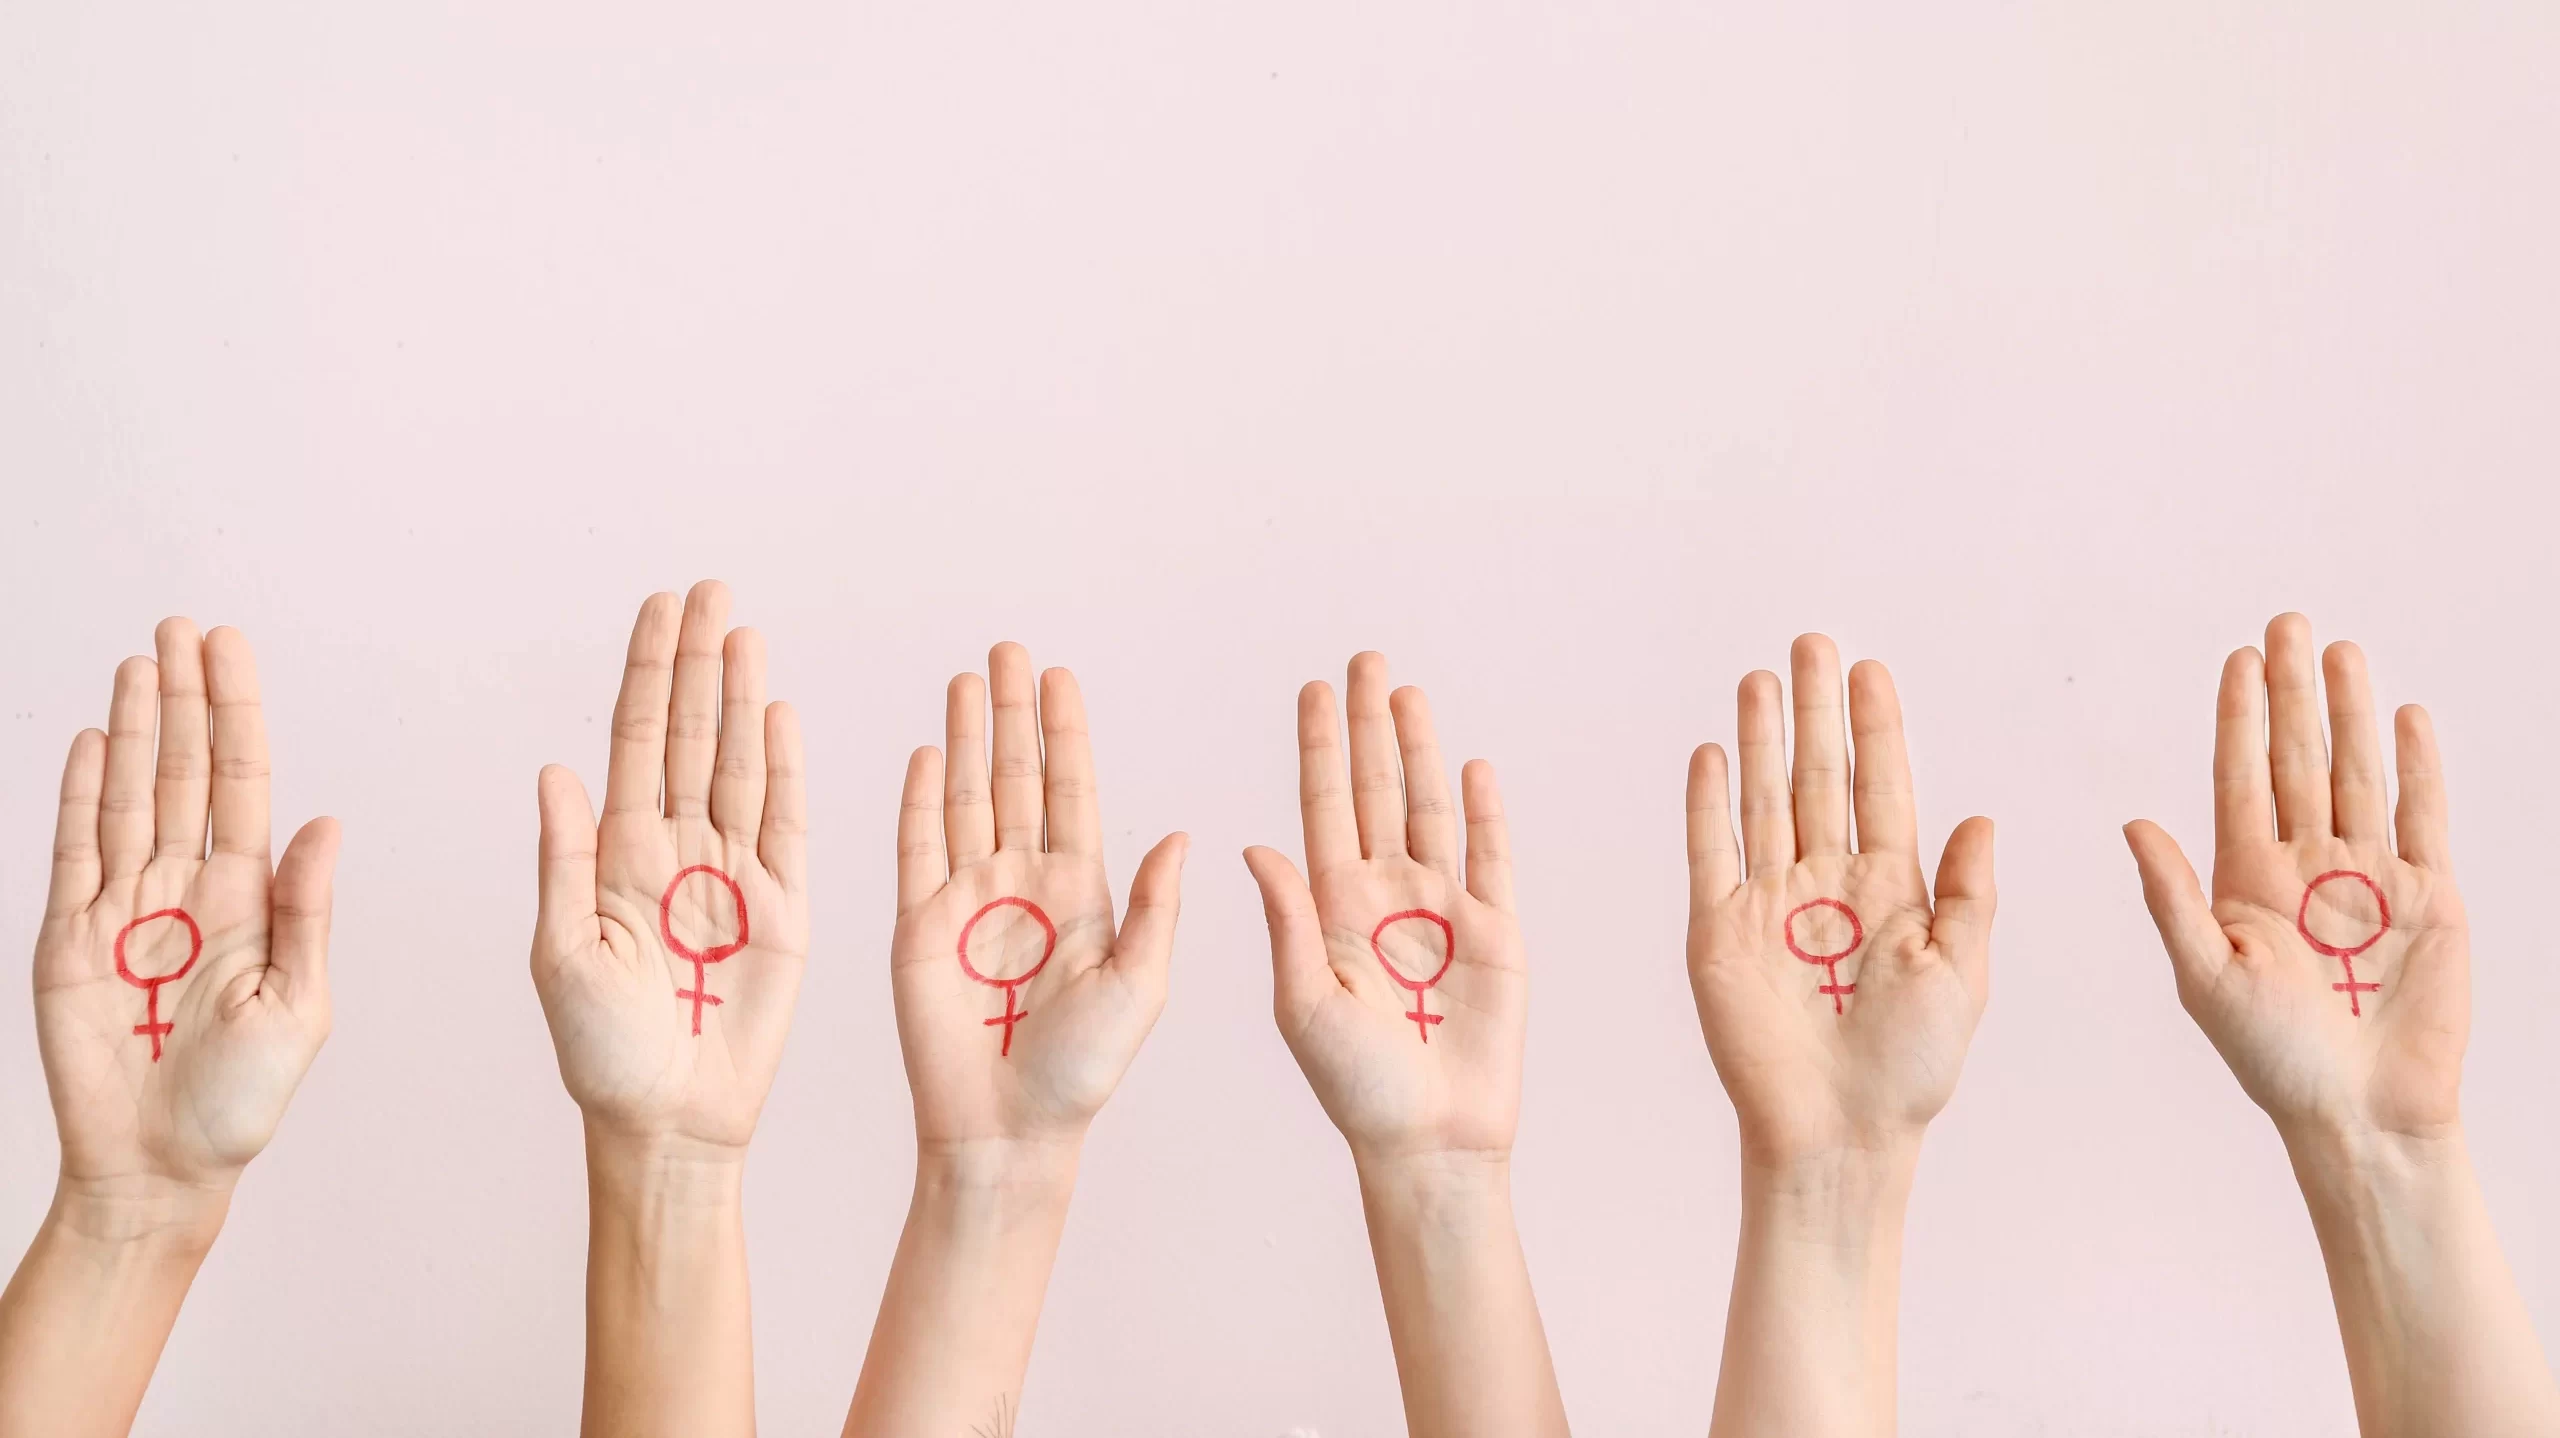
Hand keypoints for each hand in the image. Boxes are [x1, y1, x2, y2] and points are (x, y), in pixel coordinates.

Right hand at [33, 619, 337, 1192]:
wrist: (163, 1168)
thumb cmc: (241, 1102)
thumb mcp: (297, 1007)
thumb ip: (305, 913)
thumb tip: (326, 825)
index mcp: (247, 899)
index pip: (241, 783)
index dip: (234, 715)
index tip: (231, 652)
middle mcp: (186, 889)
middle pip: (182, 772)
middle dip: (184, 699)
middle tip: (183, 627)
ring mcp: (123, 909)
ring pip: (127, 796)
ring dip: (131, 729)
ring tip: (142, 663)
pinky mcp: (69, 939)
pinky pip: (72, 851)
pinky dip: (77, 795)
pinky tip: (86, 741)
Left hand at [533, 582, 807, 1151]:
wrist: (669, 1122)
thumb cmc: (601, 1056)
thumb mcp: (559, 957)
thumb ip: (563, 861)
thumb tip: (555, 772)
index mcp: (616, 855)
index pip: (636, 741)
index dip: (648, 672)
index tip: (658, 608)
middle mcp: (676, 850)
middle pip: (693, 735)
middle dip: (698, 660)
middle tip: (709, 590)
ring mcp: (734, 874)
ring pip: (741, 764)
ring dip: (742, 696)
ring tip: (744, 631)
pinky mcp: (785, 907)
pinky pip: (789, 822)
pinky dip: (789, 766)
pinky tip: (780, 712)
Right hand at [889, 643, 1186, 1149]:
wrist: (1010, 1128)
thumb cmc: (1082, 1072)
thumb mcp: (1142, 985)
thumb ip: (1156, 909)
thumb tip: (1181, 834)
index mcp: (1080, 892)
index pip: (1070, 790)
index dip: (1064, 732)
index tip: (1059, 676)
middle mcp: (1022, 884)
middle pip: (1016, 777)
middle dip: (1013, 714)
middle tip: (1009, 650)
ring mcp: (967, 900)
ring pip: (966, 798)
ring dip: (967, 738)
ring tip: (966, 680)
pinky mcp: (917, 926)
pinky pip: (917, 848)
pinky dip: (920, 800)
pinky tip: (928, 752)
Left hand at [1244, 652, 1522, 1163]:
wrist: (1428, 1140)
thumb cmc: (1355, 1087)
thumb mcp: (1302, 1001)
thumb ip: (1288, 920)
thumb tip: (1253, 845)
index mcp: (1332, 908)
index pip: (1323, 806)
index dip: (1319, 747)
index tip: (1312, 689)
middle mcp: (1386, 897)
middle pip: (1376, 789)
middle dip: (1370, 725)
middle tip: (1364, 661)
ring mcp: (1443, 910)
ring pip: (1431, 809)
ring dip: (1421, 750)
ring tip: (1408, 693)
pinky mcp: (1497, 933)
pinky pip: (1491, 857)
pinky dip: (1484, 810)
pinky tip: (1472, 764)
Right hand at [1684, 636, 1993, 1167]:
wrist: (1838, 1133)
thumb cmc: (1908, 1071)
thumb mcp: (1962, 977)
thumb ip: (1969, 896)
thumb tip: (1981, 817)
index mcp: (1891, 891)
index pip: (1884, 788)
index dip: (1877, 728)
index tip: (1870, 670)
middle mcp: (1827, 885)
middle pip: (1820, 777)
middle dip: (1817, 710)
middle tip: (1813, 644)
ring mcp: (1769, 904)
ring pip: (1766, 799)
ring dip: (1764, 738)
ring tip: (1762, 677)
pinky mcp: (1718, 932)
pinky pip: (1710, 852)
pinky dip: (1709, 803)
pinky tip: (1715, 753)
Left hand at [2125, 612, 2464, 1139]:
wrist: (2360, 1111)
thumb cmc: (2274, 1058)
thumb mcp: (2206, 976)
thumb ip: (2173, 897)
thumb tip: (2133, 823)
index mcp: (2246, 879)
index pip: (2240, 778)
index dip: (2239, 718)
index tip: (2237, 660)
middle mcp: (2306, 866)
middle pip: (2297, 760)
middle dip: (2290, 693)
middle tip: (2285, 622)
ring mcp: (2367, 876)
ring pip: (2357, 774)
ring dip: (2348, 713)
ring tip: (2338, 651)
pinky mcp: (2426, 896)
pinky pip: (2421, 817)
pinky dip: (2416, 767)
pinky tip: (2405, 717)